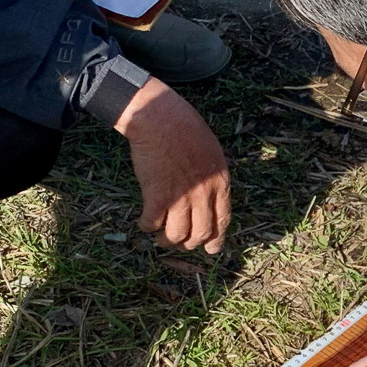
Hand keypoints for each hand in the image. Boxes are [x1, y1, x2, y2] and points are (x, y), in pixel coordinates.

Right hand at [114, 77, 230, 250]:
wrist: (160, 118)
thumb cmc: (184, 128)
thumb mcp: (212, 153)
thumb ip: (212, 178)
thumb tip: (208, 200)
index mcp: (220, 183)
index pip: (222, 220)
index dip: (216, 239)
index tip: (212, 249)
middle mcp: (204, 194)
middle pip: (200, 233)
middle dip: (189, 243)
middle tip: (179, 242)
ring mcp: (181, 197)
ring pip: (176, 235)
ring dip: (167, 240)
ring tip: (160, 237)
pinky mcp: (157, 196)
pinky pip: (152, 223)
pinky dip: (147, 226)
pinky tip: (144, 223)